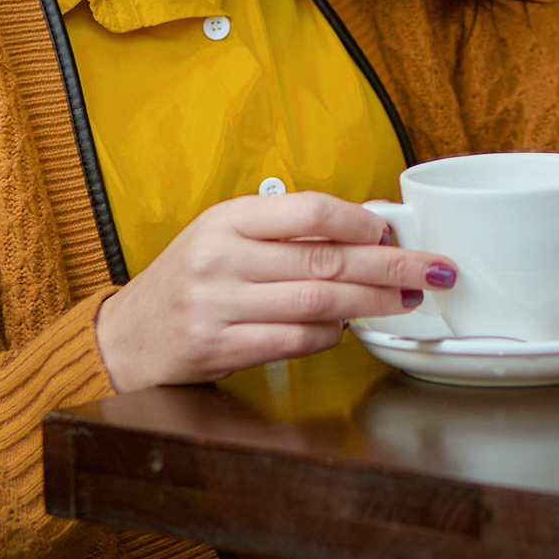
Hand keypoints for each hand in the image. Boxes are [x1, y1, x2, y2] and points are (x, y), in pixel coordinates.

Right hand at [93, 191, 456, 391]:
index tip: (394, 230)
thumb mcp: (224, 237)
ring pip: (318, 302)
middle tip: (430, 268)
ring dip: (372, 302)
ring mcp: (219, 305)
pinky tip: (348, 328)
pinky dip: (330, 335)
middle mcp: (221, 258)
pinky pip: (295, 340)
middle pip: (324, 260)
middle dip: (389, 265)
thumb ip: (283, 232)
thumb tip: (363, 230)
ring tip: (405, 300)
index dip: (360, 221)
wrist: (128, 338)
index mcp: (226, 219)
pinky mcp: (221, 348)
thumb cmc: (188, 282)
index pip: (307, 210)